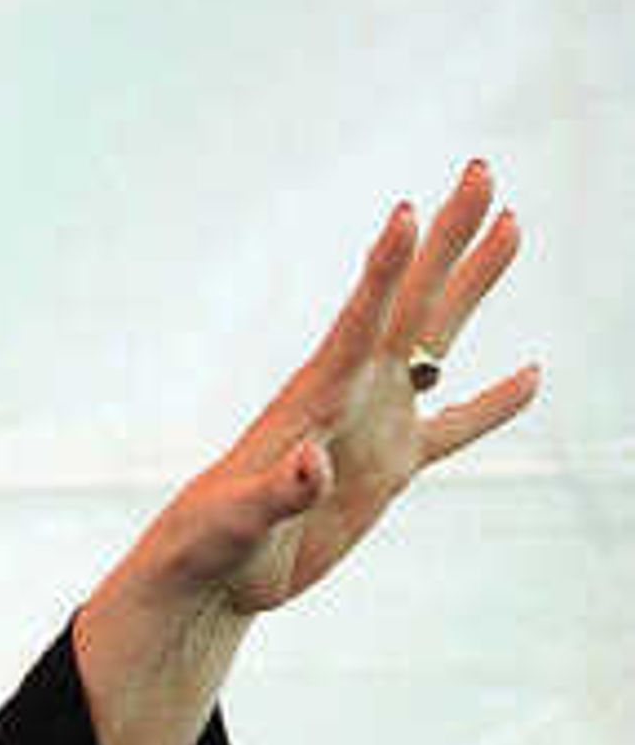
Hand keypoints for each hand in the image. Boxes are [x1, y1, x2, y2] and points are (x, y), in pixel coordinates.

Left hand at [145, 161, 538, 623]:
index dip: (384, 270)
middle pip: (412, 300)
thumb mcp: (241, 520)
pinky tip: (530, 376)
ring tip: (513, 224)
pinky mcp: (391, 465)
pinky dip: (494, 405)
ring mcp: (377, 422)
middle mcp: (354, 393)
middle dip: (448, 236)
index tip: (408, 213)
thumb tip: (314, 466)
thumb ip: (280, 492)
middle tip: (482, 171)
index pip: (359, 320)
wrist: (216, 573)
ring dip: (473, 283)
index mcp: (317, 397)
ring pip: (438, 339)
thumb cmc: (214, 541)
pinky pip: (456, 427)